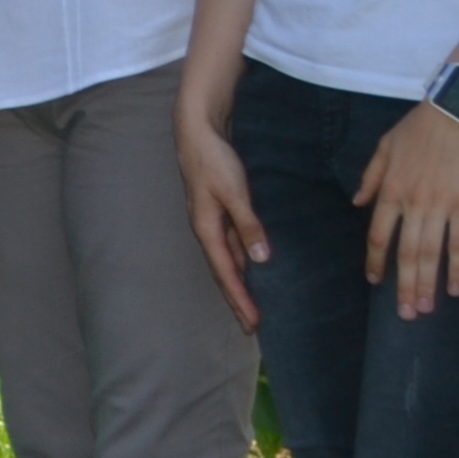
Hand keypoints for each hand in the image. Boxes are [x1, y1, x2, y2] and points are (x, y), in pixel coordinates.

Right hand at [178, 104, 268, 332]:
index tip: (253, 323)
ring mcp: (214, 220)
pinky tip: (253, 266)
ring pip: (229, 260)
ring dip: (240, 282)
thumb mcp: (234, 192)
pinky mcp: (221, 210)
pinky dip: (242, 260)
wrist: (198, 132)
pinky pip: (233, 243)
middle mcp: (208, 230)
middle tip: (252, 325)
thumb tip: (260, 260)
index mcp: (207, 229)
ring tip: (253, 304)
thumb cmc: (213, 160)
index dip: (240, 299)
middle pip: (225, 273)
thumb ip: (248, 224)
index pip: (226, 274)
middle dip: (238, 299)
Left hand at [356, 102, 458, 319]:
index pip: (379, 236)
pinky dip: (458, 268)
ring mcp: (440, 208)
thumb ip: (370, 178)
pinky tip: (457, 288)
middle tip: (404, 314)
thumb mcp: (383, 148)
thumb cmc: (418, 129)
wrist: (455, 115)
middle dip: (404, 286)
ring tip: (425, 308)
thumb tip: (357, 203)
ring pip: (430, 254)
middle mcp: (413, 205)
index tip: (376, 281)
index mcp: (390, 192)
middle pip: (405, 254)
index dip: (377, 261)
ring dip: (427, 284)